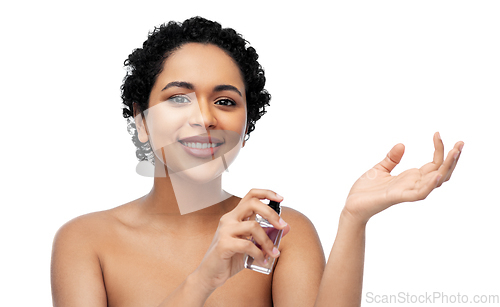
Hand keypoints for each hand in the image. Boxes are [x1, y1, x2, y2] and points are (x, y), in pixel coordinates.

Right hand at [193, 189, 289, 292]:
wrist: (211, 274)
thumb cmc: (231, 258)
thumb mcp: (252, 244)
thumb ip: (267, 235)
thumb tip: (287, 228)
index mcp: (235, 216)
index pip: (250, 196)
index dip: (266, 193)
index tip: (281, 198)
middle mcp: (229, 219)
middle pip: (252, 204)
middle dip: (271, 213)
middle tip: (282, 226)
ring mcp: (225, 230)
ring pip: (253, 226)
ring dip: (267, 241)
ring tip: (273, 253)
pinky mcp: (223, 244)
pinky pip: (247, 245)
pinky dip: (259, 253)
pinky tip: (262, 260)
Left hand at [344, 132, 463, 223]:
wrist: (352, 205)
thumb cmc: (365, 190)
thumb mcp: (379, 169)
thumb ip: (392, 158)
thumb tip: (402, 144)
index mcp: (410, 178)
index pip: (434, 164)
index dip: (439, 150)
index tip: (437, 133)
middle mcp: (413, 185)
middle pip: (441, 172)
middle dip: (453, 159)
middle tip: (461, 143)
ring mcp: (407, 192)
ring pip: (435, 182)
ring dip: (447, 167)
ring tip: (455, 152)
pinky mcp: (398, 197)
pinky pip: (419, 193)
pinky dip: (429, 185)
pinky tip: (436, 174)